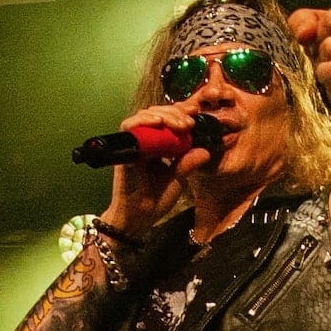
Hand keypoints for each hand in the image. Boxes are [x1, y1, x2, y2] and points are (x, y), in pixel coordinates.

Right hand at [102, 102, 211, 238]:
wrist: (138, 217)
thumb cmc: (156, 200)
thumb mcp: (178, 179)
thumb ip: (188, 163)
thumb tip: (206, 151)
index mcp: (158, 146)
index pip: (168, 121)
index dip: (180, 114)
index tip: (195, 115)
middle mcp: (145, 142)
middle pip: (157, 114)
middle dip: (175, 113)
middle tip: (189, 121)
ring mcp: (134, 144)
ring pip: (145, 116)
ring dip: (163, 115)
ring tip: (179, 123)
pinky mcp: (124, 149)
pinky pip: (129, 126)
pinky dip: (143, 121)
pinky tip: (158, 123)